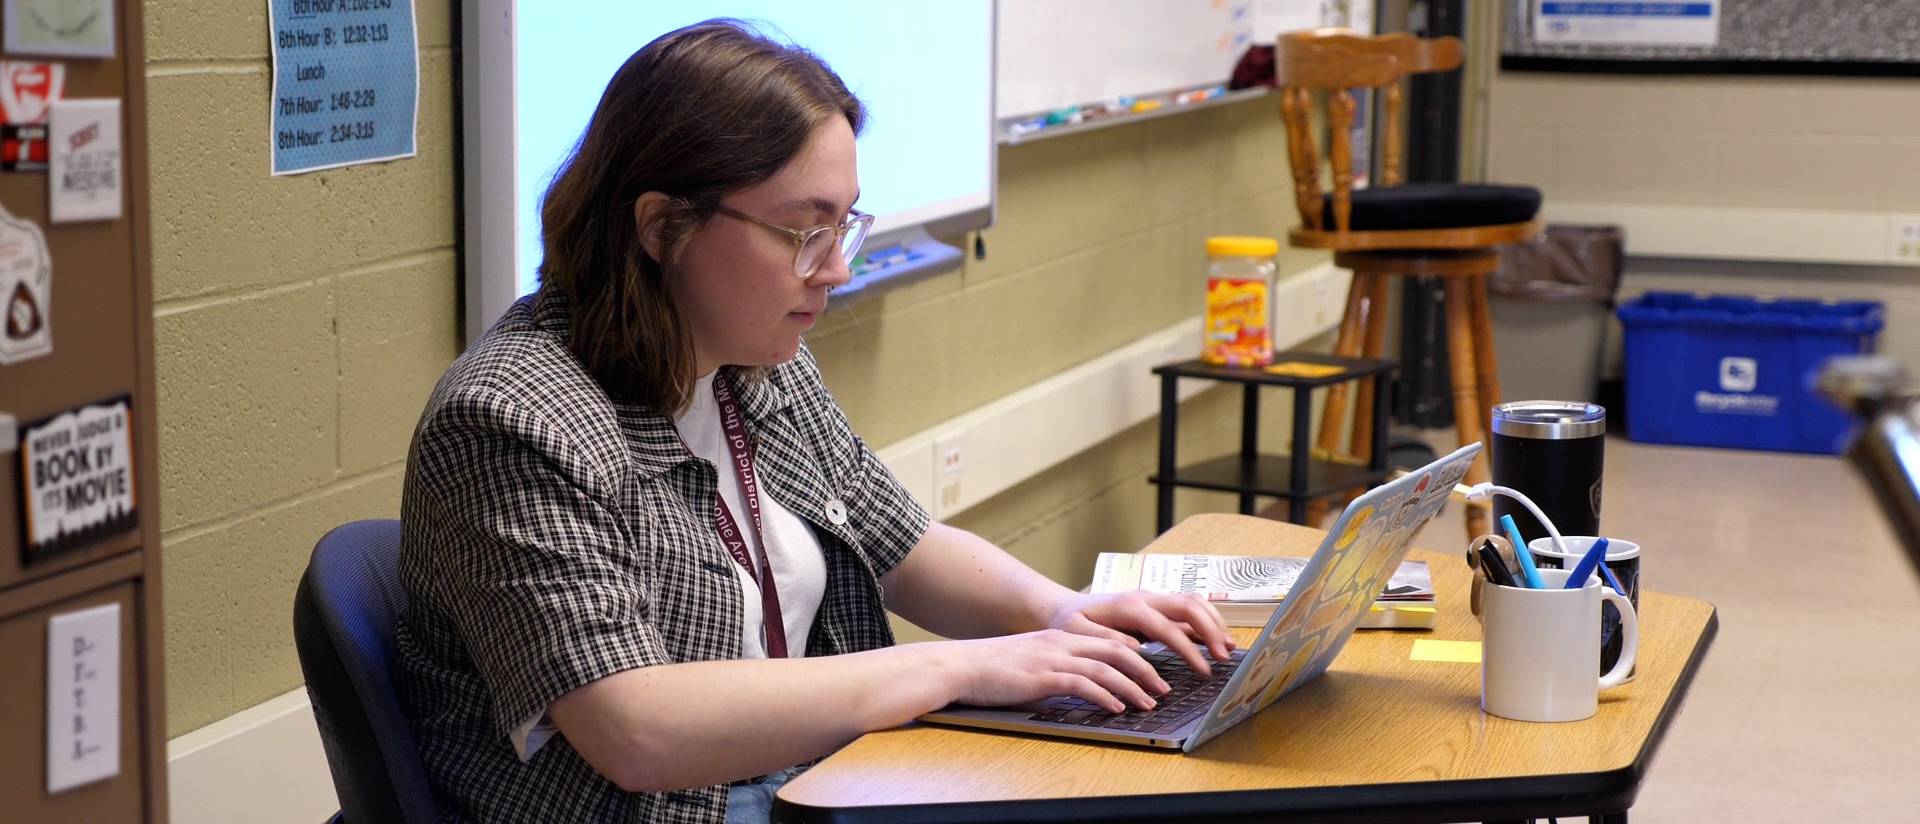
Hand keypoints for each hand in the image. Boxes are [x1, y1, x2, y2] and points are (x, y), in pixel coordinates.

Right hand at [937, 629, 1170, 714]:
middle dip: (1144, 669)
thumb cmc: (992, 668)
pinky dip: (1105, 696)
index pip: (1107, 640)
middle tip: (1163, 687)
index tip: (1152, 669)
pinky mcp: (1042, 677)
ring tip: (1149, 702)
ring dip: (1132, 686)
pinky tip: (1117, 708)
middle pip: (1115, 650)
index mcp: (1059, 637)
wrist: (962, 666)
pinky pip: (1082, 684)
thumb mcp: (1030, 661)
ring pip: (1105, 667)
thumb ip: (1055, 668)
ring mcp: (1052, 658)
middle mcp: (1061, 643)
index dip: (1134, 654)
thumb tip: (1075, 685)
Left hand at [1044, 591, 1235, 676]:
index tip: (1203, 671)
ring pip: (1193, 603)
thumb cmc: (1070, 622)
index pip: (1169, 627)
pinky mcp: (1156, 606)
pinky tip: (1217, 639)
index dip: (1189, 650)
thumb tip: (1138, 649)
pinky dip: (1206, 621)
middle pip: (1189, 606)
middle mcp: (1146, 598)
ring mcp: (1153, 600)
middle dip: (1211, 630)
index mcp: (1130, 607)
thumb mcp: (1078, 633)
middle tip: (1225, 657)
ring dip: (1214, 622)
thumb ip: (1107, 639)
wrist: (1064, 607)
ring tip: (1229, 647)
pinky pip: (1187, 608)